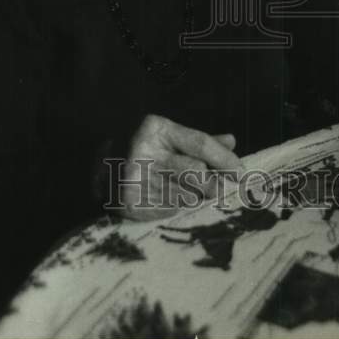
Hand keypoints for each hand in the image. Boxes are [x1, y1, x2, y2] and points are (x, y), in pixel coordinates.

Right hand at [114, 114, 241, 220]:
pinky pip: (169, 210)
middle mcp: (144, 151)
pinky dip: (176, 207)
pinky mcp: (130, 202)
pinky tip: (167, 199)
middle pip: (196, 172)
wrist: (98, 166)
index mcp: (156, 128)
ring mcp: (135, 178)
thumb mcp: (168, 136)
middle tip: (217, 189)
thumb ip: (200, 141)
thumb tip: (231, 142)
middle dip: (212, 184)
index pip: (200, 143)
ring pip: (185, 195)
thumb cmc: (144, 148)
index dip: (225, 159)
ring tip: (188, 192)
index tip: (241, 173)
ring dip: (194, 197)